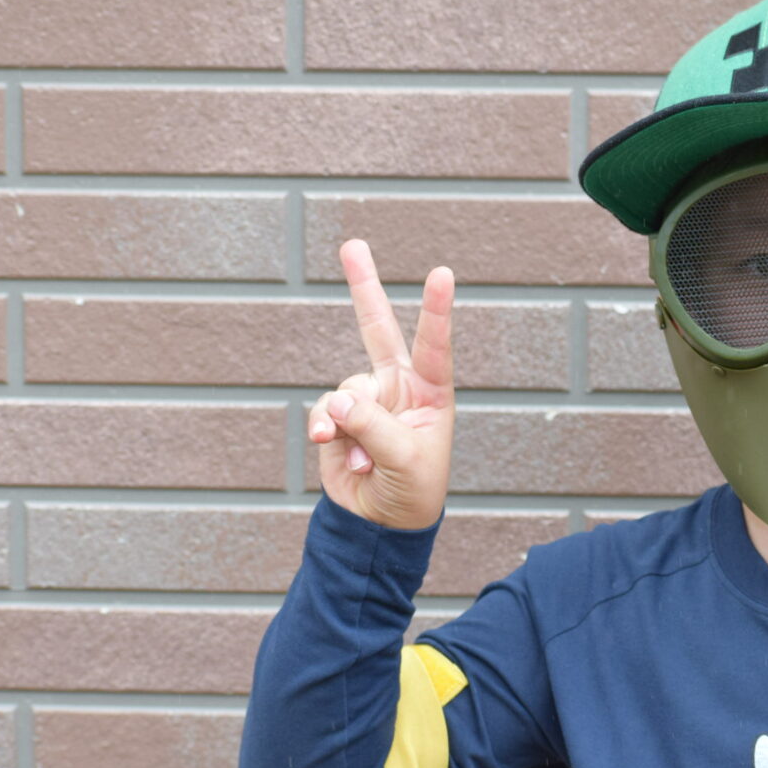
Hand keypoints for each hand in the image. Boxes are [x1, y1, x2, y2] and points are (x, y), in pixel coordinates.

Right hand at [308, 239, 453, 529]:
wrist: (379, 523)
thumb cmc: (412, 490)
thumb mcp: (405, 461)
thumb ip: (374, 427)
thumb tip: (340, 401)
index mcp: (431, 392)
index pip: (434, 345)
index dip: (436, 310)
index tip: (442, 273)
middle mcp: (399, 388)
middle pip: (377, 329)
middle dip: (364, 287)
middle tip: (352, 245)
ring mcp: (367, 400)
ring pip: (344, 388)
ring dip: (346, 422)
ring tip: (364, 459)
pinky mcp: (339, 417)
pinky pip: (325, 410)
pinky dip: (327, 431)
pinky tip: (340, 455)